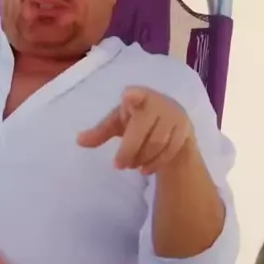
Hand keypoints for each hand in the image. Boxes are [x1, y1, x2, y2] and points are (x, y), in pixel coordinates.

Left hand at [77, 87, 194, 174]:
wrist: (174, 124)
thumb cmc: (141, 120)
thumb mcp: (119, 123)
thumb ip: (101, 132)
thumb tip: (78, 141)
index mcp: (139, 95)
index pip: (135, 94)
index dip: (132, 96)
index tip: (127, 96)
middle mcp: (158, 102)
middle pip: (142, 129)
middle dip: (129, 150)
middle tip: (119, 165)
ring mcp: (174, 116)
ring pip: (157, 142)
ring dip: (142, 158)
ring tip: (133, 166)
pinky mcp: (185, 130)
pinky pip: (170, 150)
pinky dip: (155, 162)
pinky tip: (146, 169)